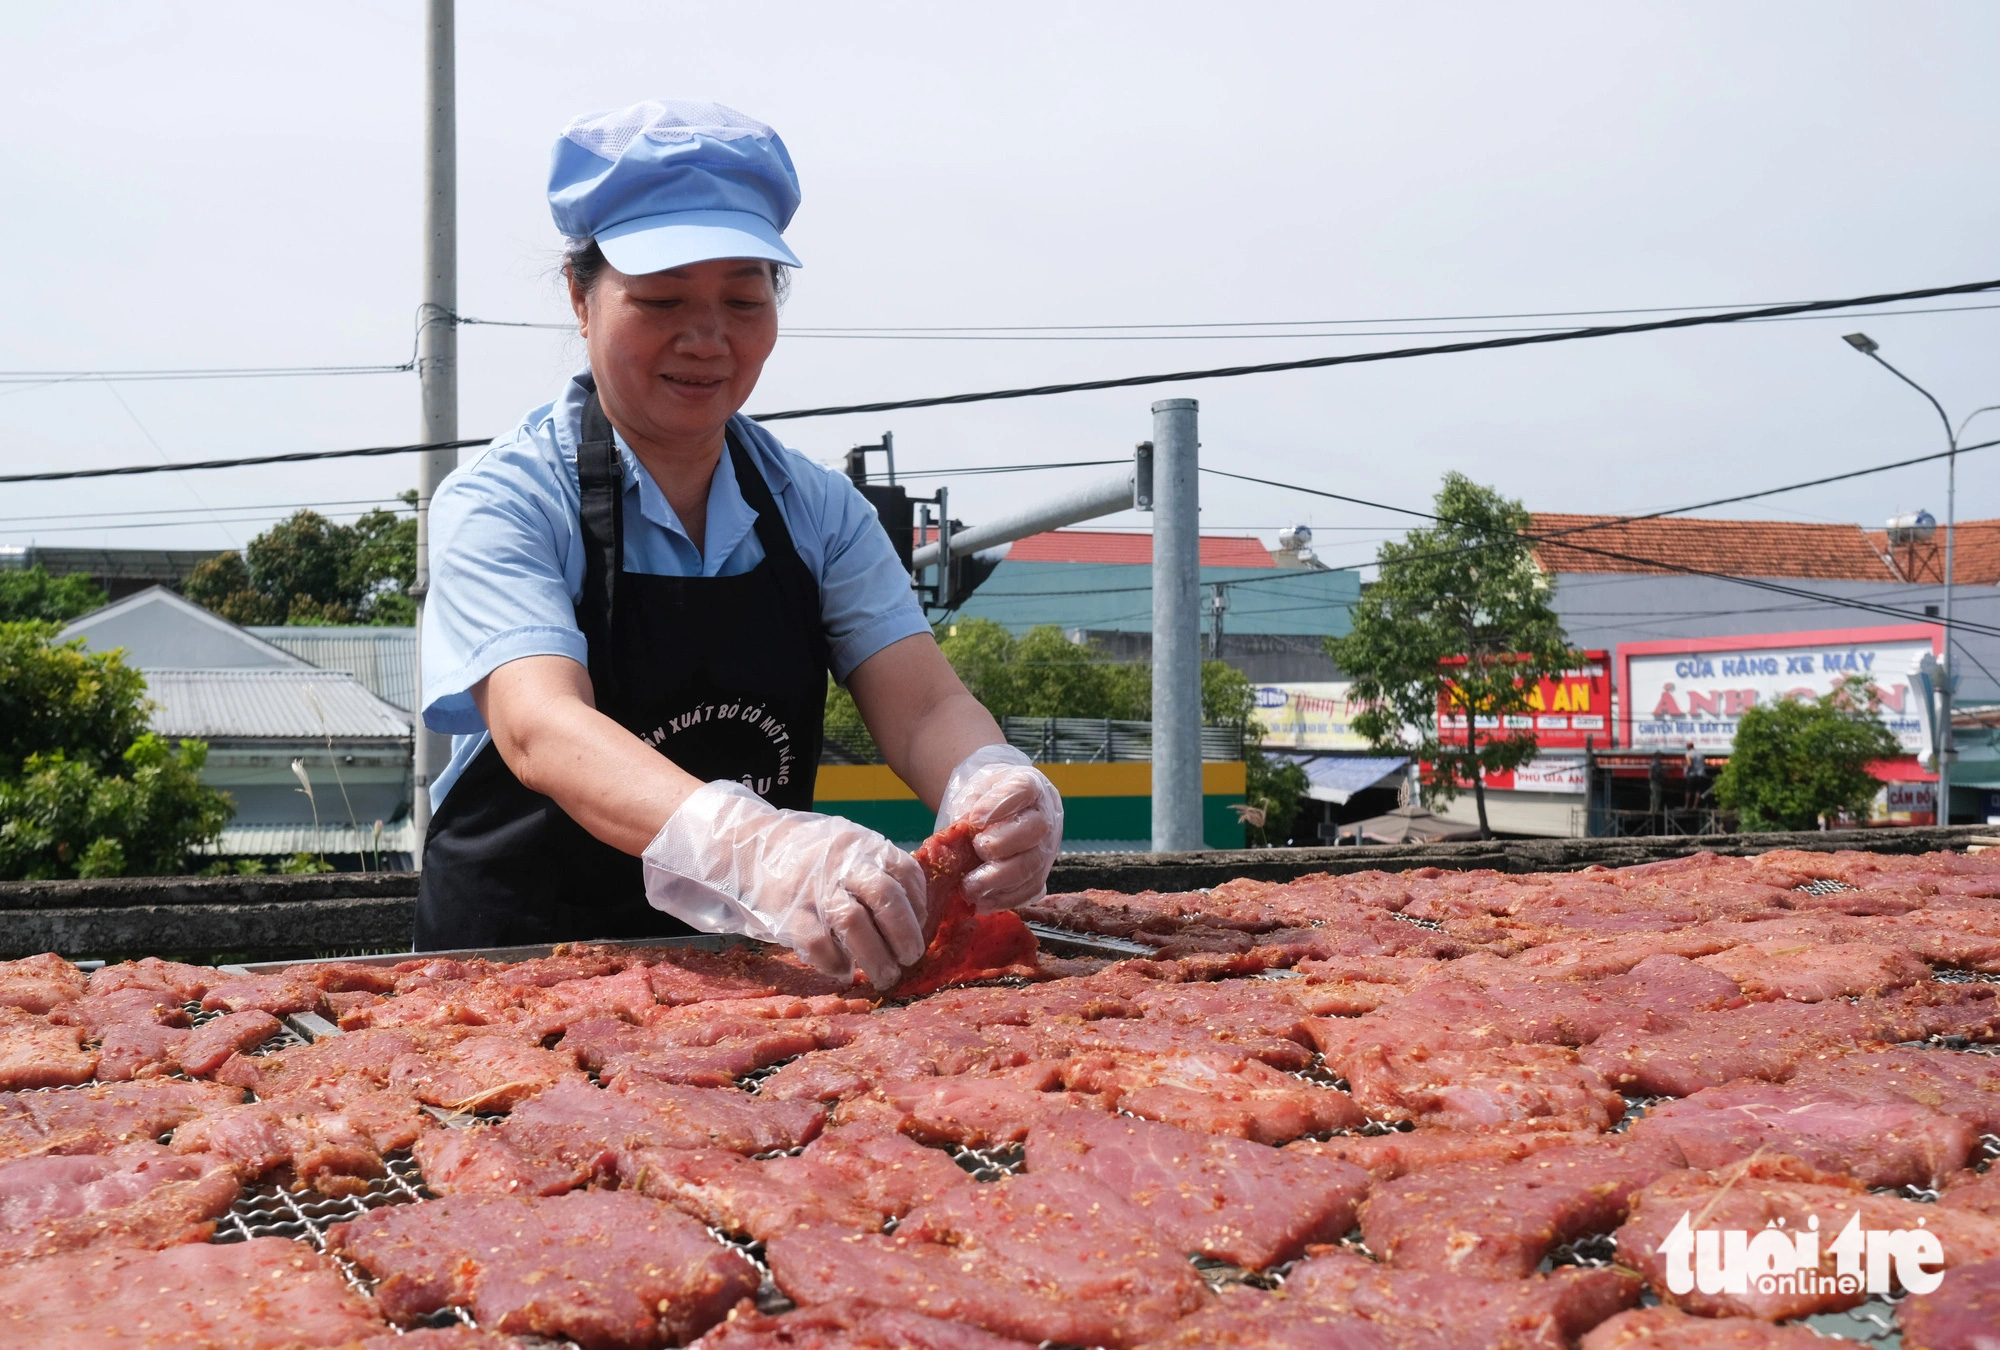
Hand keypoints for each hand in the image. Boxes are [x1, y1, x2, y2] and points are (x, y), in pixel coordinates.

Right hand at [642, 781, 926, 988]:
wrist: (751, 846)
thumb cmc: (811, 855)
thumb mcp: (849, 845)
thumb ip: (878, 869)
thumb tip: (915, 913)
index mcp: (863, 845)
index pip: (904, 871)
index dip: (918, 904)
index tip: (919, 926)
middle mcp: (842, 863)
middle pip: (884, 897)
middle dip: (904, 935)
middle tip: (910, 960)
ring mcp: (813, 887)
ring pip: (852, 922)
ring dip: (875, 956)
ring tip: (885, 976)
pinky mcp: (787, 912)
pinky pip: (816, 942)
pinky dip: (834, 962)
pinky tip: (842, 971)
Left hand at [937, 745, 1063, 912]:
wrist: (993, 813)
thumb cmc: (982, 801)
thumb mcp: (972, 792)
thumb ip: (969, 807)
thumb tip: (965, 829)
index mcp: (1029, 785)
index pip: (1023, 789)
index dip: (1001, 804)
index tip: (975, 818)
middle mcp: (1046, 815)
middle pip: (1035, 830)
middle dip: (1003, 845)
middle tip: (977, 851)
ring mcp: (1047, 846)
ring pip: (1033, 865)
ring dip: (1000, 880)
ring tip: (970, 887)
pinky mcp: (1041, 873)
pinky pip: (1030, 890)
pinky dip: (1005, 899)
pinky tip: (982, 902)